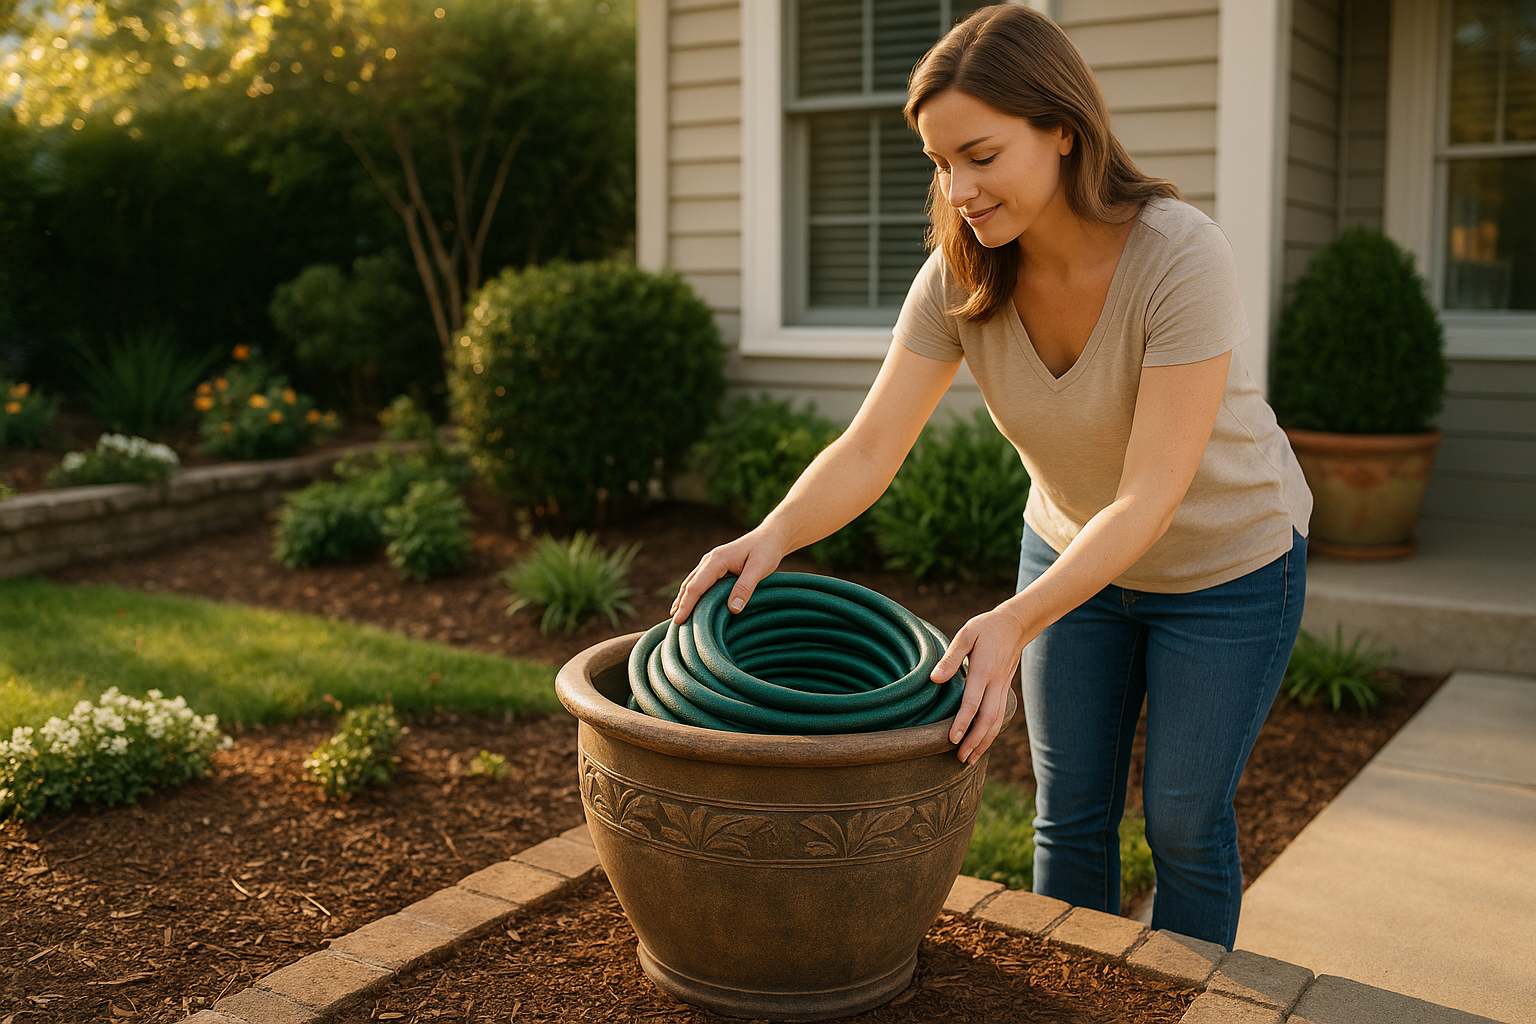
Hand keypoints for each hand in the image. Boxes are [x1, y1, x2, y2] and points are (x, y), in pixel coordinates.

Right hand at [669, 525, 788, 623]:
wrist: (770, 537)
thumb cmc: (766, 550)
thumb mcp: (760, 568)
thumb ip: (745, 587)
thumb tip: (733, 609)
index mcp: (717, 560)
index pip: (696, 586)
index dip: (687, 604)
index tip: (679, 621)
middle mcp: (709, 560)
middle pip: (689, 585)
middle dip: (681, 605)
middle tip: (675, 626)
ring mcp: (710, 563)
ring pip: (691, 583)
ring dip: (683, 600)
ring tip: (678, 619)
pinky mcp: (715, 567)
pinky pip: (698, 582)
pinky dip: (691, 594)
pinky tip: (689, 605)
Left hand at [930, 602, 1034, 763]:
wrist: (1016, 624)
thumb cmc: (986, 628)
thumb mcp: (966, 634)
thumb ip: (951, 657)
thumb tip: (935, 678)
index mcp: (984, 670)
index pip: (973, 702)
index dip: (963, 722)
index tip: (952, 739)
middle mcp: (996, 682)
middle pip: (988, 718)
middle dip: (975, 741)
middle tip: (960, 758)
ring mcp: (1003, 687)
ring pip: (997, 720)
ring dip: (985, 742)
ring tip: (970, 758)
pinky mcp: (1005, 689)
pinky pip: (1000, 715)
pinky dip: (992, 732)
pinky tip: (983, 743)